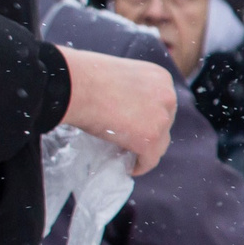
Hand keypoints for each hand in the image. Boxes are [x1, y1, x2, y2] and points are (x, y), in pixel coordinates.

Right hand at [56, 47, 174, 175]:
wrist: (75, 85)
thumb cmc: (85, 77)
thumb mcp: (119, 77)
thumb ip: (130, 91)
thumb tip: (126, 108)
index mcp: (160, 78)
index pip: (161, 104)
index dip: (149, 118)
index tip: (135, 126)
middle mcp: (168, 97)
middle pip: (164, 124)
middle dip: (149, 133)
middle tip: (130, 142)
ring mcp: (161, 119)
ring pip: (159, 144)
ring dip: (145, 150)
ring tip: (129, 155)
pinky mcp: (150, 138)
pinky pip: (150, 160)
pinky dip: (140, 165)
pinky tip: (129, 167)